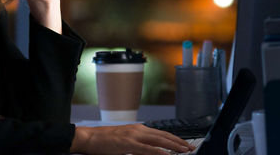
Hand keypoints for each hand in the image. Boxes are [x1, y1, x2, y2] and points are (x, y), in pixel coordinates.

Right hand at [70, 123, 194, 153]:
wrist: (89, 137)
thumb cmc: (104, 140)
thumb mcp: (125, 140)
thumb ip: (139, 144)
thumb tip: (151, 150)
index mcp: (139, 129)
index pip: (162, 134)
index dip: (175, 139)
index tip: (184, 144)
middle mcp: (139, 130)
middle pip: (164, 136)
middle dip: (179, 142)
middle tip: (190, 148)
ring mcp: (134, 135)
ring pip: (159, 140)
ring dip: (173, 146)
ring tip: (184, 150)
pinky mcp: (128, 143)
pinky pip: (147, 149)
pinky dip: (158, 152)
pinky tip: (166, 154)